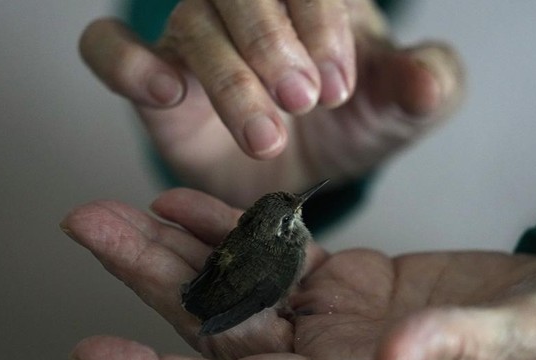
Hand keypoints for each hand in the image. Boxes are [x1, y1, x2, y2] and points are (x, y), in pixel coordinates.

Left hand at [62, 189, 535, 359]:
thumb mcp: (522, 347)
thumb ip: (453, 348)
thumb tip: (388, 357)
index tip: (95, 353)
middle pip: (217, 325)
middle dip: (147, 281)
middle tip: (87, 228)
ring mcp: (332, 320)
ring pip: (235, 285)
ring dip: (177, 248)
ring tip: (118, 210)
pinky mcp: (348, 283)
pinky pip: (275, 255)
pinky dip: (233, 228)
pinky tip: (190, 204)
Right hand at [79, 0, 462, 205]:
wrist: (303, 167)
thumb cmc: (350, 122)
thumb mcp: (400, 109)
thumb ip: (425, 85)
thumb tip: (427, 83)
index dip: (321, 26)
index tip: (339, 89)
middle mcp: (248, 5)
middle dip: (272, 46)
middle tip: (301, 102)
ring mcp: (195, 36)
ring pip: (191, 27)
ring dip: (228, 79)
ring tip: (264, 135)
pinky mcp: (153, 77)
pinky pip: (108, 50)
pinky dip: (125, 63)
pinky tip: (167, 93)